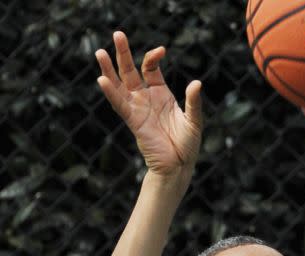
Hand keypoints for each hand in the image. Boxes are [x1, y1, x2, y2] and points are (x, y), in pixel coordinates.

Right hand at [96, 31, 202, 181]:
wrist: (179, 166)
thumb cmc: (187, 144)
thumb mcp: (194, 120)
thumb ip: (193, 102)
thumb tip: (196, 83)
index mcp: (161, 93)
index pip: (151, 69)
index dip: (153, 58)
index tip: (161, 50)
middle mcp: (146, 98)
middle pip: (130, 71)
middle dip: (124, 54)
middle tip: (117, 34)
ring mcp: (138, 109)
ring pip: (120, 85)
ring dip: (109, 69)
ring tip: (100, 52)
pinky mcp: (133, 121)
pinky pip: (120, 105)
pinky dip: (111, 93)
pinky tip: (102, 79)